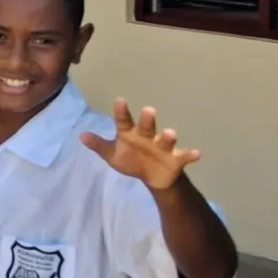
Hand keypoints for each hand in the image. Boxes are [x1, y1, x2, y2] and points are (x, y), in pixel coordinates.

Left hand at [83, 99, 199, 191]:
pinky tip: (197, 153)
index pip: (124, 121)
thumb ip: (99, 145)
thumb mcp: (113, 155)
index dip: (121, 112)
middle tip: (148, 110)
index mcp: (130, 133)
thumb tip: (81, 136)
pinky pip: (184, 156)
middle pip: (147, 126)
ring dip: (168, 137)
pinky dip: (190, 155)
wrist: (152, 176)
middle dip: (147, 119)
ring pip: (165, 140)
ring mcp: (163, 147)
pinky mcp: (176, 159)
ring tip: (170, 133)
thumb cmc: (131, 159)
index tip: (120, 100)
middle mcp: (147, 136)